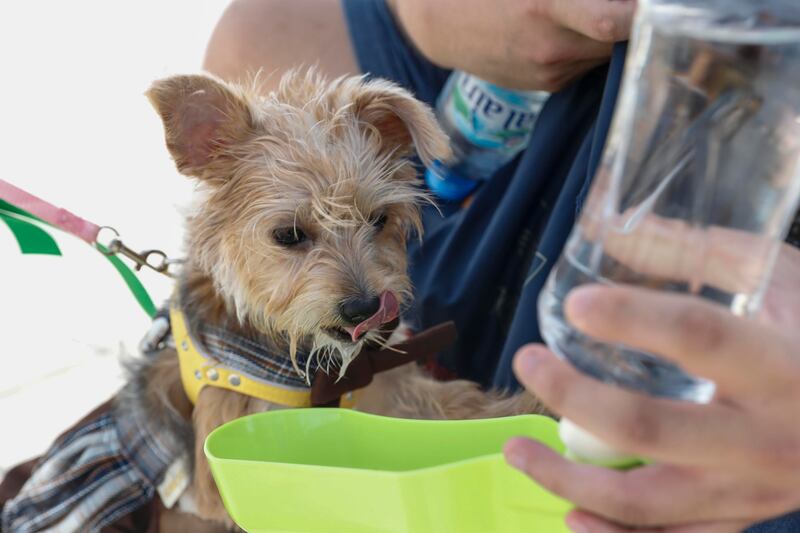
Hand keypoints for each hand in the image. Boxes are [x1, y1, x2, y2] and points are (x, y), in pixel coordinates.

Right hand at [387, 0, 635, 90]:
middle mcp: (552, 47)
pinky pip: (587, 62)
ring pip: (608, 50)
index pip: (620, 20)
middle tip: (638, 7)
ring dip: (614, 29)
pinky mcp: (548, 85)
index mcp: (545, 7)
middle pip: (623, 35)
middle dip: (634, 16)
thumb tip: (622, 4)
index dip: (648, 14)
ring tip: (591, 10)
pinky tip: (569, 26)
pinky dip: (590, 43)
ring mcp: (550, 72)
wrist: (438, 21)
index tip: (663, 8)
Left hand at [504, 243, 799, 531]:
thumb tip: (607, 229)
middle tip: (527, 361)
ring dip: (568, 480)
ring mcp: (755, 491)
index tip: (575, 305)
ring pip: (648, 503)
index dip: (632, 319)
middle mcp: (768, 437)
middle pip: (650, 427)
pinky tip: (572, 514)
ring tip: (517, 450)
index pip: (699, 337)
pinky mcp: (746, 517)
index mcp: (782, 364)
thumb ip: (695, 252)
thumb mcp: (776, 277)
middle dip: (574, 397)